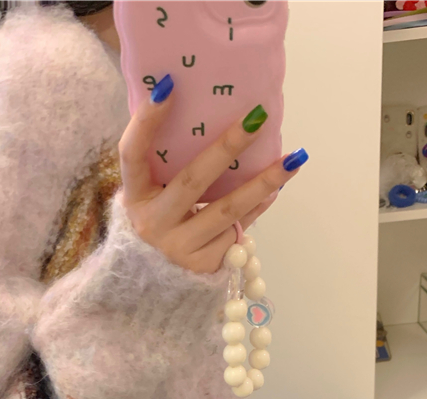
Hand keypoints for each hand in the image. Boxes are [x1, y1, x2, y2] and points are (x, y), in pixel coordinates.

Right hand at [118, 76, 306, 273]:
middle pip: (193, 181)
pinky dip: (257, 207)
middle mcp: (153, 222)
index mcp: (135, 196)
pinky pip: (237, 230)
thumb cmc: (158, 222)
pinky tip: (275, 188)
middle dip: (227, 148)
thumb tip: (203, 115)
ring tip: (293, 160)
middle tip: (257, 118)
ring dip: (263, 183)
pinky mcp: (204, 264)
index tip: (169, 86)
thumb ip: (166, 165)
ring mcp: (180, 247)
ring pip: (227, 211)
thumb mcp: (150, 196)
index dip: (147, 122)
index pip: (133, 154)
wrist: (153, 283)